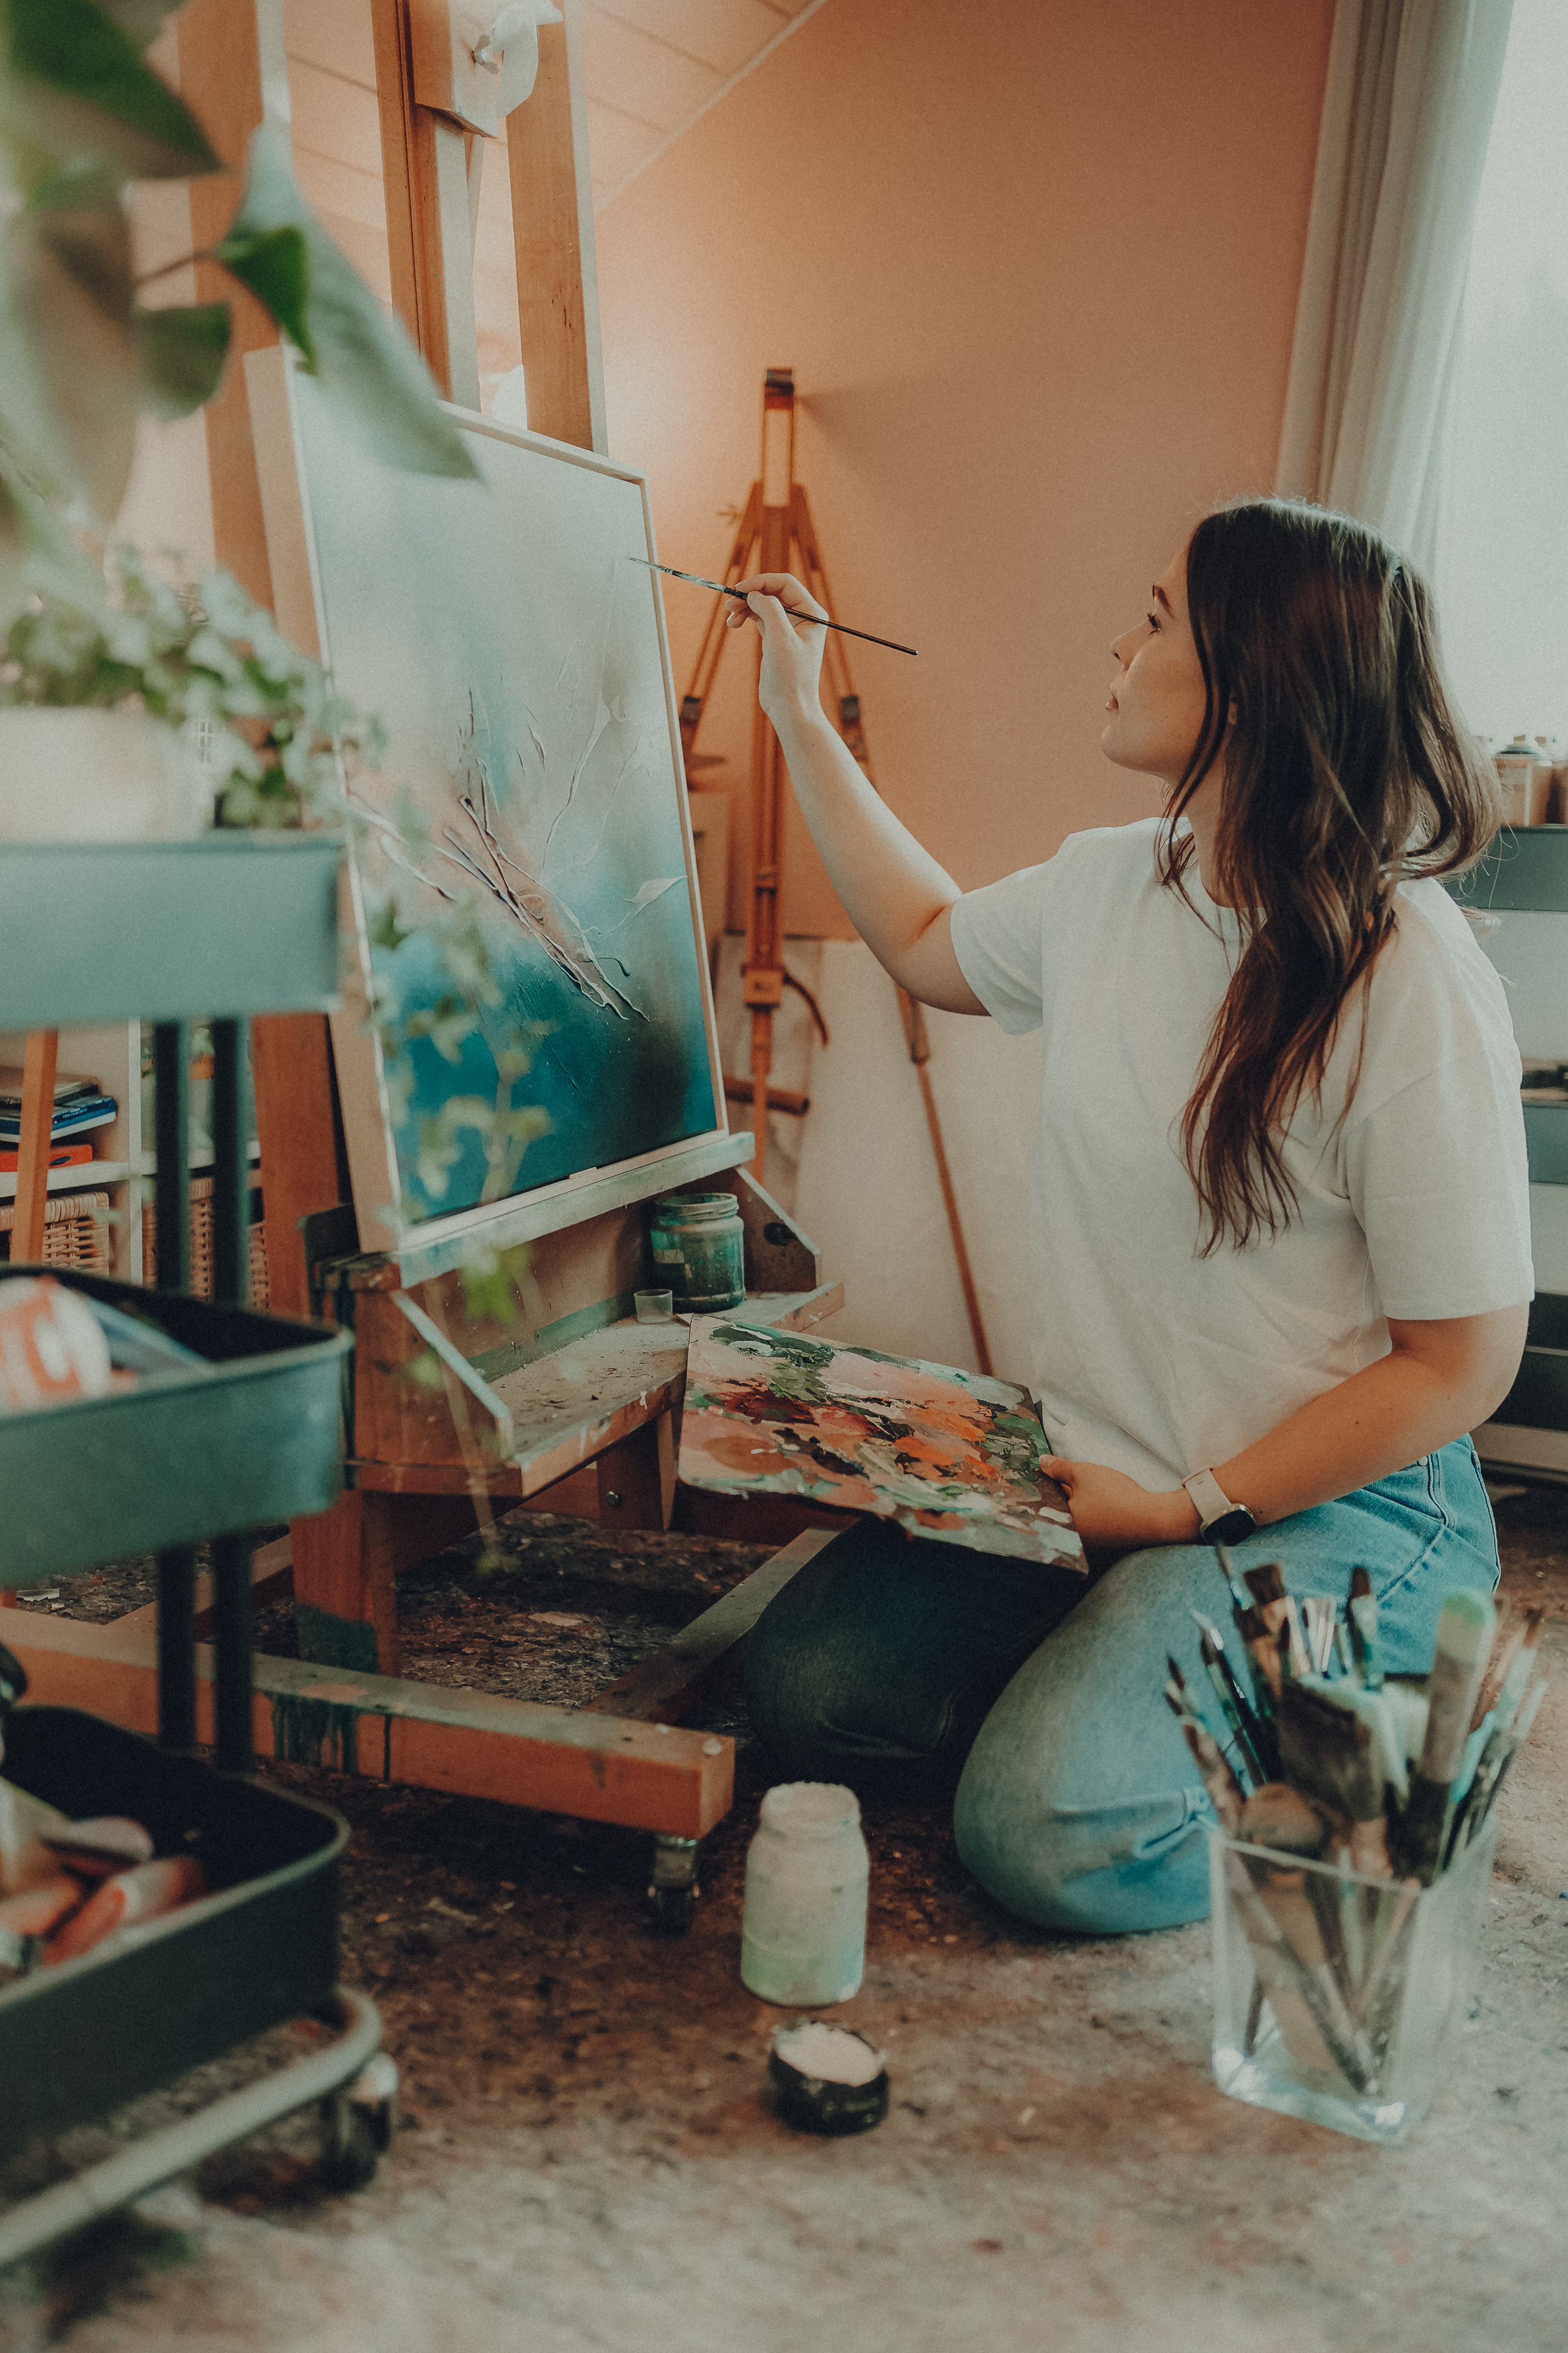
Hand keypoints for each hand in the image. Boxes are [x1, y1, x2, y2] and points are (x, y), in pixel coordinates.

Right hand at [725, 571, 828, 723]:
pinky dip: (746, 617)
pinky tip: (733, 624)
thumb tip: (753, 594)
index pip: (785, 583)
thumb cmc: (791, 676)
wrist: (790, 708)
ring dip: (745, 607)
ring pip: (763, 605)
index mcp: (812, 613)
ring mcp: (789, 627)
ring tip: (730, 619)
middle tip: (729, 604)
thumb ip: (769, 609)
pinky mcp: (776, 639)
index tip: (740, 590)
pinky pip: (759, 618)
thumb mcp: (780, 638)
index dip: (761, 582)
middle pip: (772, 592)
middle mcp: (803, 617)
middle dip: (750, 595)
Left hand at [1048, 1458, 1199, 1554]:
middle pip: (1063, 1511)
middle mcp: (1074, 1538)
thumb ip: (1060, 1468)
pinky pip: (1094, 1523)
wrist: (1152, 1519)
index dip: (1047, 1485)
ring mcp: (1092, 1543)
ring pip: (1079, 1516)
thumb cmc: (1114, 1496)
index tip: (1048, 1473)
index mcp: (1063, 1525)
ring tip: (1089, 1487)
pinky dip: (1095, 1511)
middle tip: (1065, 1476)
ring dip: (1080, 1502)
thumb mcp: (1083, 1474)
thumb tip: (1041, 1462)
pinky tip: (1105, 1499)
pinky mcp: (1108, 1541)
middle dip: (1063, 1494)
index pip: (1047, 1502)